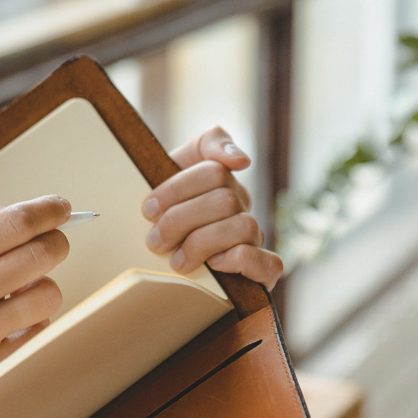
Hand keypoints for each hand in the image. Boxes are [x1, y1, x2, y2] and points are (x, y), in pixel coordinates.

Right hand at [0, 196, 74, 417]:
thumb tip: (23, 211)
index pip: (14, 222)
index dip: (49, 210)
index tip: (60, 208)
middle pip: (41, 254)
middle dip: (55, 244)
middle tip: (50, 246)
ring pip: (48, 294)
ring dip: (42, 289)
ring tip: (18, 295)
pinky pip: (40, 333)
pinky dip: (32, 325)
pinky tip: (9, 326)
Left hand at [143, 126, 282, 288]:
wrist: (157, 267)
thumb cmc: (163, 218)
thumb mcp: (167, 174)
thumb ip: (205, 146)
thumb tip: (242, 159)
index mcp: (221, 180)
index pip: (213, 170)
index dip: (177, 189)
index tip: (148, 209)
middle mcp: (241, 205)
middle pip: (224, 199)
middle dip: (182, 220)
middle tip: (155, 240)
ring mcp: (254, 237)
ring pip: (244, 226)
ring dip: (203, 243)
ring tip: (176, 260)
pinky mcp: (263, 271)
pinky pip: (269, 263)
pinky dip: (239, 260)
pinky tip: (214, 264)